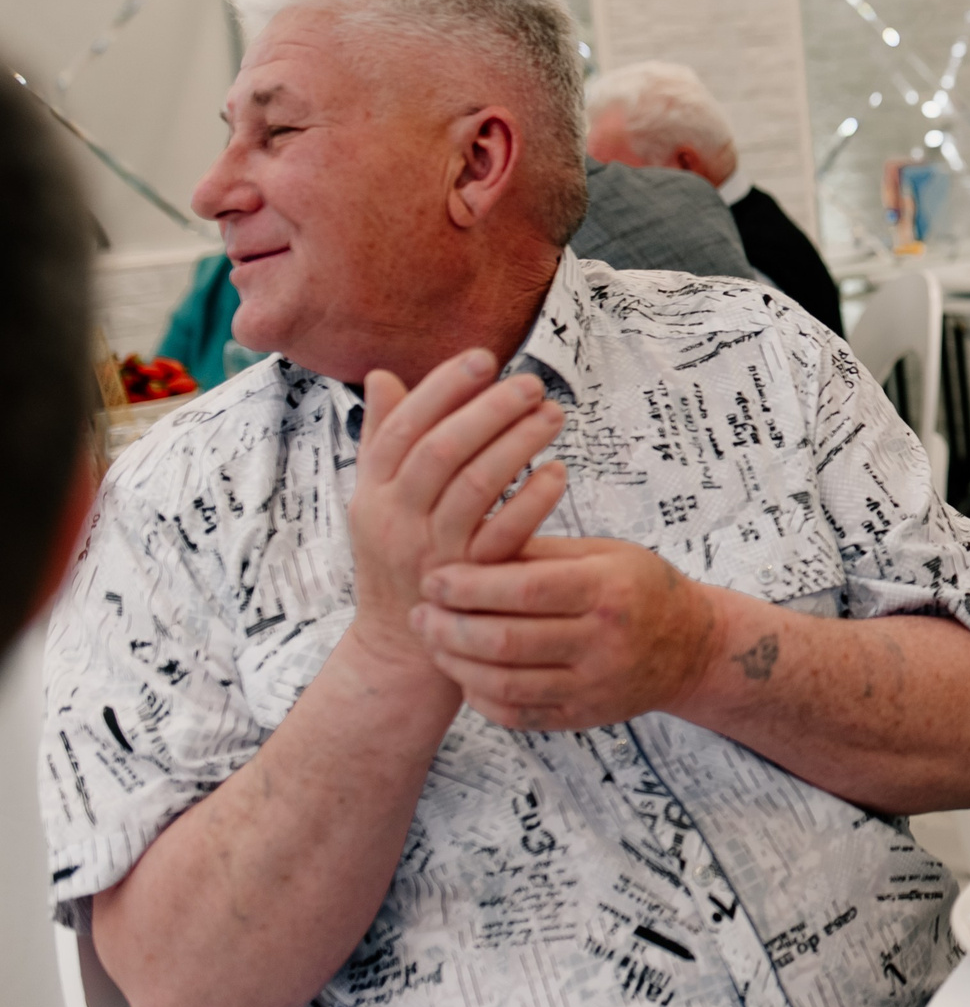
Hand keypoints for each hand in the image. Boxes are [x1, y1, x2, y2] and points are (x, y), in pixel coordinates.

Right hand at [345, 350, 566, 672]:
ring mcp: (434, 552)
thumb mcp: (377, 501)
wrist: (401, 647)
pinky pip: (506, 535)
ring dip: (518, 444)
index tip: (484, 358)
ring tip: (554, 415)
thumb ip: (381, 439)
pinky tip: (559, 472)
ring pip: (475, 487)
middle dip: (488, 410)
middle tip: (532, 383)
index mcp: (372, 491)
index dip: (442, 389)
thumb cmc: (397, 557)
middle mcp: (397, 519)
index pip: (402, 427)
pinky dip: (534, 499)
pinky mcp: (472, 582)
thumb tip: (380, 376)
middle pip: (441, 451)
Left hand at [413, 537, 721, 732]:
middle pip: (506, 639)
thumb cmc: (639, 588)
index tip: (433, 578)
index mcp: (608, 588)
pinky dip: (480, 697)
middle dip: (449, 627)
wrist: (692, 647)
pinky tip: (463, 674)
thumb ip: (539, 552)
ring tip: (432, 641)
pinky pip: (518, 713)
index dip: (469, 585)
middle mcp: (604, 640)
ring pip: (504, 683)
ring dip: (455, 663)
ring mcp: (595, 685)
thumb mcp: (603, 553)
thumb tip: (466, 545)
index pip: (524, 589)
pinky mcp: (585, 716)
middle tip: (419, 613)